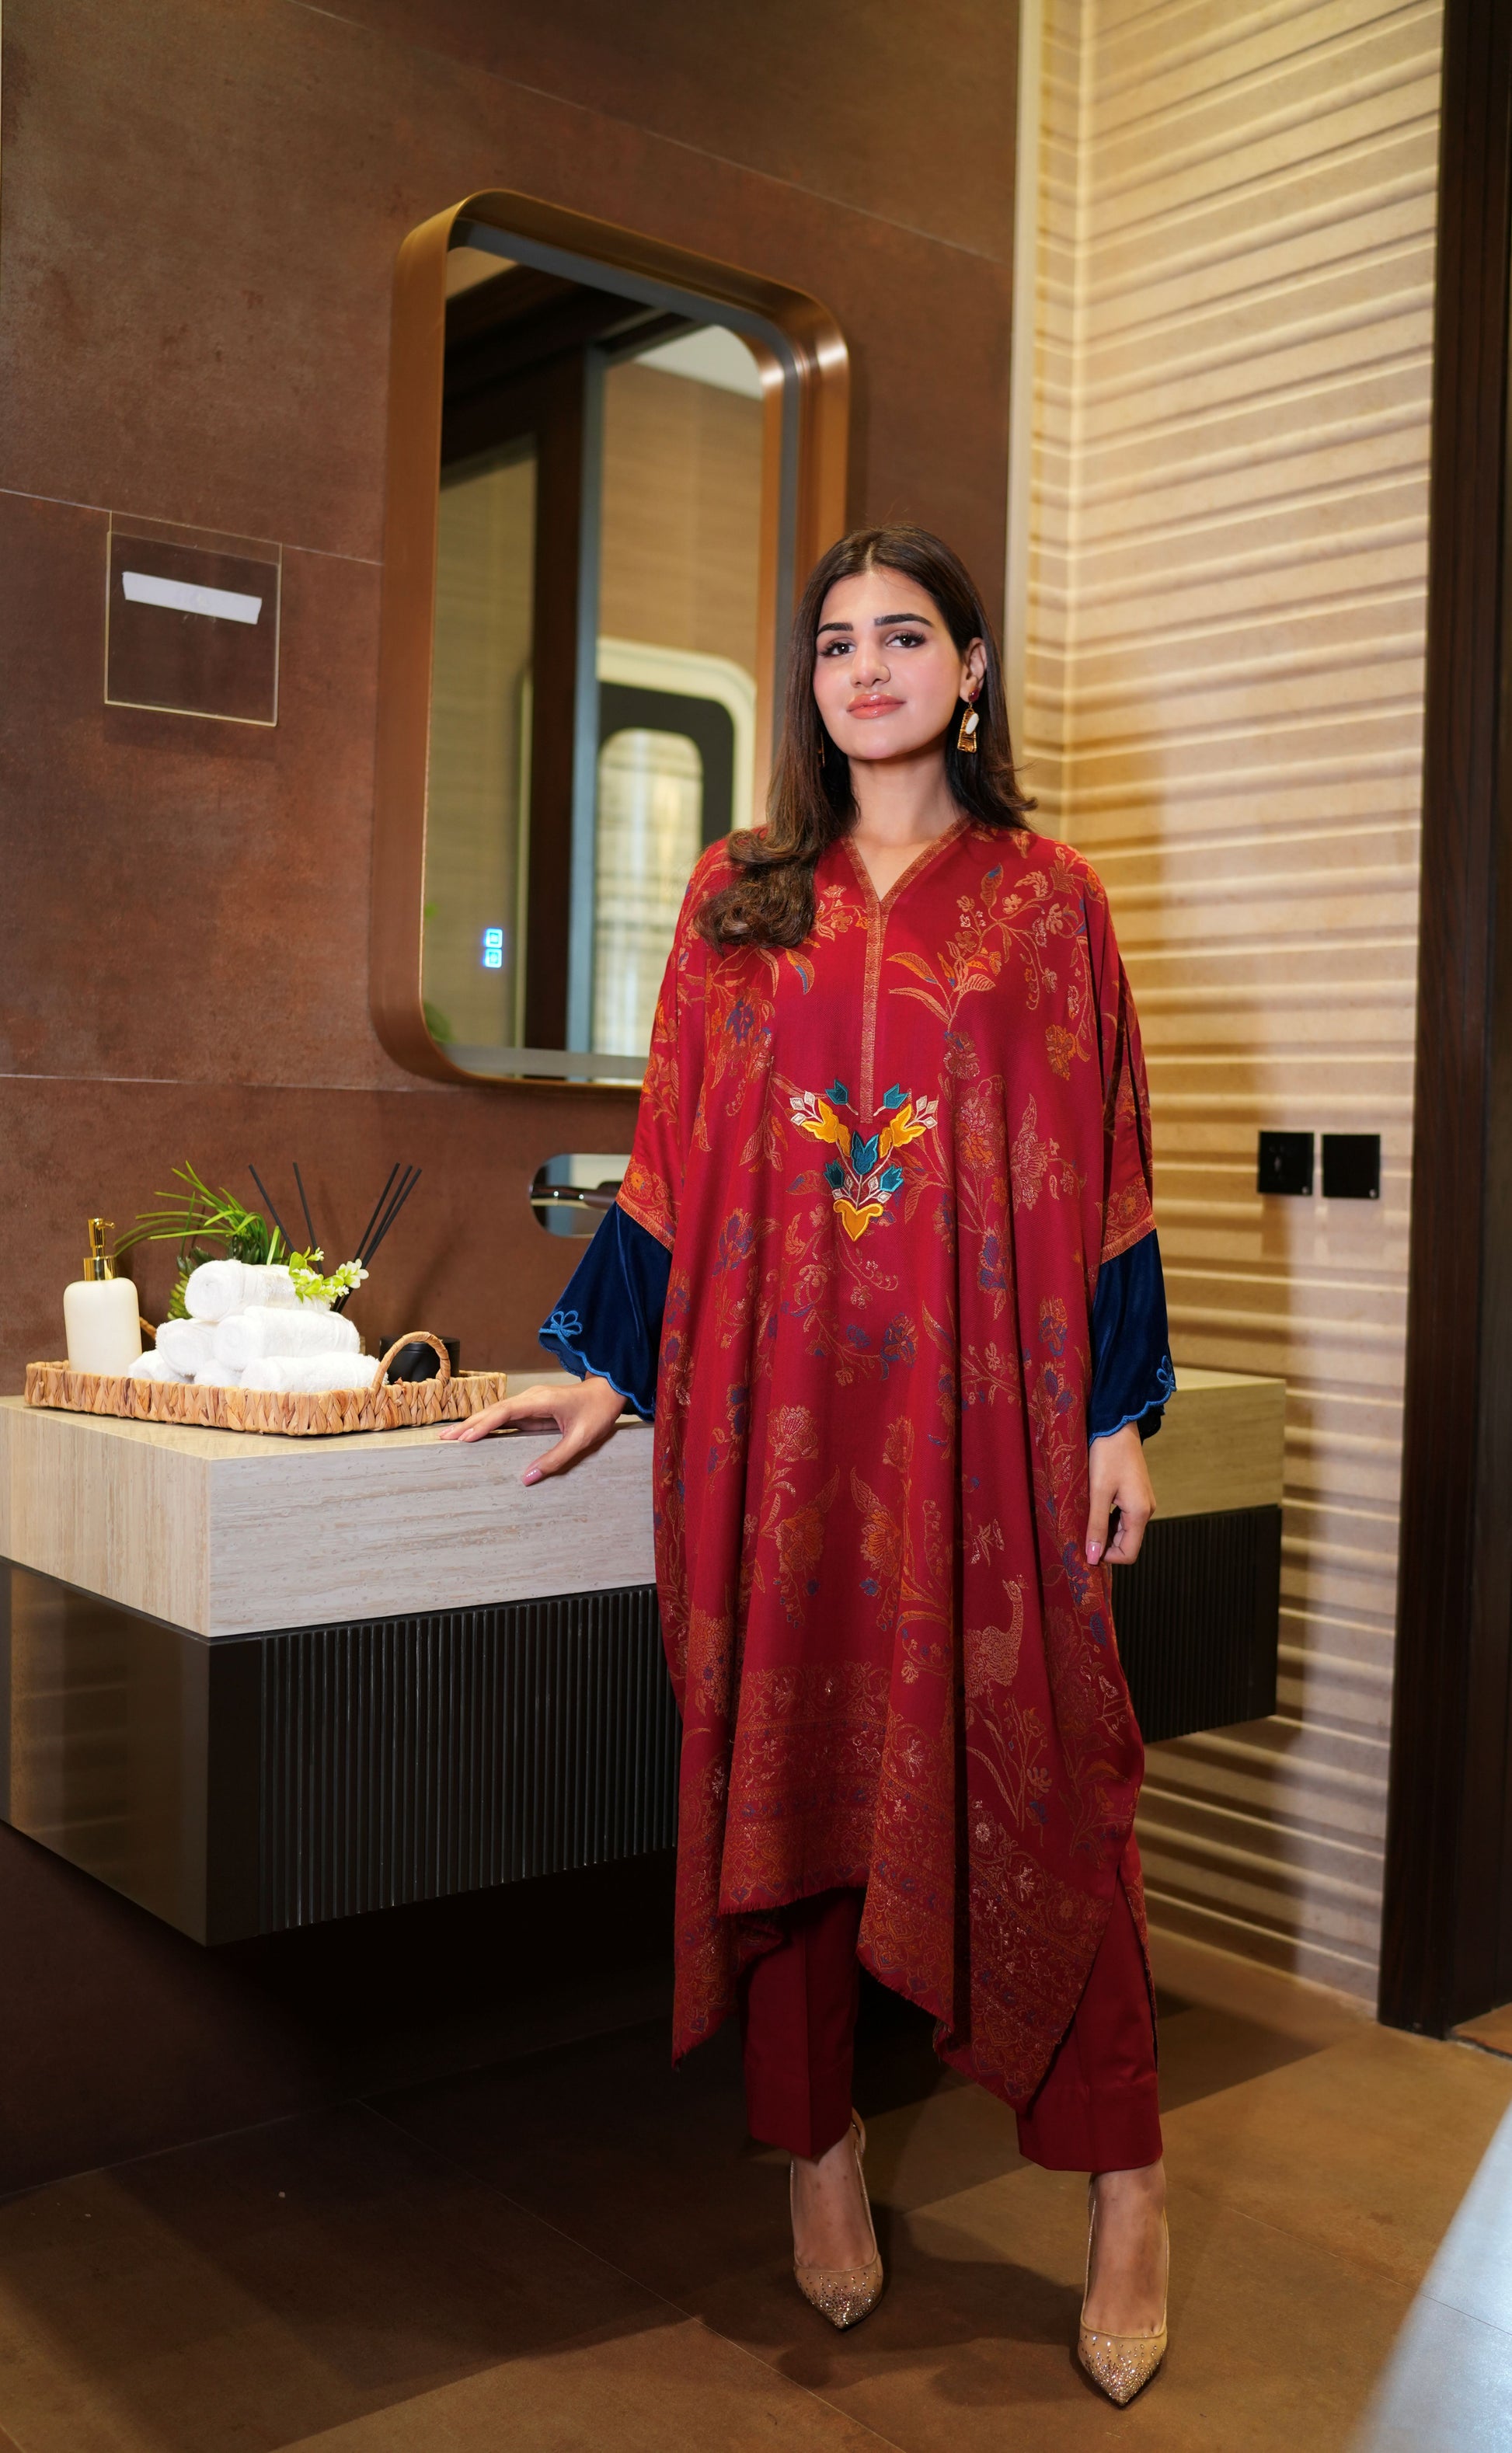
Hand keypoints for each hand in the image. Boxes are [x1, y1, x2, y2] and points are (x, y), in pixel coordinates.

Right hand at [438, 1376, 626, 1483]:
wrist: (610, 1392)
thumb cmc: (598, 1413)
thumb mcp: (581, 1440)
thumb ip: (555, 1459)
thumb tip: (527, 1478)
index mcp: (540, 1401)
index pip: (504, 1412)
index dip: (482, 1424)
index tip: (464, 1438)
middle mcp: (531, 1398)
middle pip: (493, 1410)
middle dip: (469, 1425)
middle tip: (445, 1440)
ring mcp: (530, 1402)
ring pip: (497, 1412)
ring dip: (475, 1424)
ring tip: (452, 1439)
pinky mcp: (532, 1408)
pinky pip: (506, 1417)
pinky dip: (488, 1425)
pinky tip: (476, 1435)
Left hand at [1085, 1423, 1154, 1566]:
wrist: (1116, 1424)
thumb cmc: (1107, 1455)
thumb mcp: (1098, 1492)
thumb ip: (1096, 1526)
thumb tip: (1092, 1557)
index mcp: (1140, 1513)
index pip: (1128, 1553)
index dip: (1107, 1557)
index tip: (1085, 1548)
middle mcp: (1146, 1510)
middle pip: (1126, 1543)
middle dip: (1104, 1544)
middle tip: (1079, 1533)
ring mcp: (1142, 1501)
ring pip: (1123, 1530)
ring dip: (1104, 1531)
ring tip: (1083, 1519)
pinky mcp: (1135, 1493)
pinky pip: (1123, 1516)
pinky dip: (1107, 1519)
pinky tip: (1092, 1508)